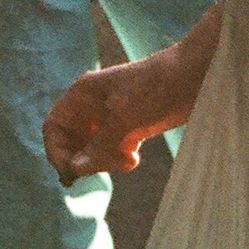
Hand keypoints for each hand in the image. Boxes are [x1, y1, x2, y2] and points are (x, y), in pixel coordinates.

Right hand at [43, 45, 207, 181]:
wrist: (194, 77)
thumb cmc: (156, 87)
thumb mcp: (124, 118)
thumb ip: (99, 145)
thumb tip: (75, 170)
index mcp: (83, 95)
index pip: (54, 126)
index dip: (56, 150)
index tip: (69, 171)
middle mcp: (92, 107)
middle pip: (72, 142)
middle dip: (84, 159)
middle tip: (98, 171)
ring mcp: (111, 118)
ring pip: (93, 150)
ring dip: (103, 162)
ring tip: (124, 161)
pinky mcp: (130, 128)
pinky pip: (113, 151)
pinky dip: (119, 159)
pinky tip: (133, 158)